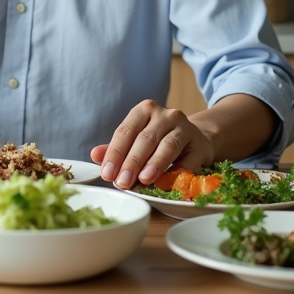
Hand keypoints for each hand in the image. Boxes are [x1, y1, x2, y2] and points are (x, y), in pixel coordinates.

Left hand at [89, 100, 214, 189]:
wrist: (195, 140)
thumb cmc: (159, 141)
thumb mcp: (136, 140)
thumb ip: (117, 148)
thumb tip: (94, 155)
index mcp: (144, 111)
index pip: (125, 131)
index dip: (115, 153)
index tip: (106, 174)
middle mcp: (165, 114)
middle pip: (145, 139)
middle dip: (132, 162)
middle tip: (122, 182)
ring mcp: (184, 127)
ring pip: (167, 145)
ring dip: (155, 164)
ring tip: (144, 180)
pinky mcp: (199, 144)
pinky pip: (188, 160)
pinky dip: (177, 172)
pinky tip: (168, 183)